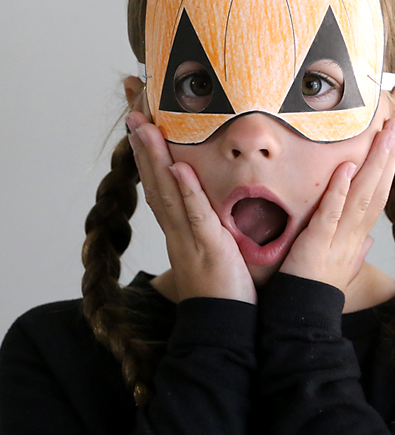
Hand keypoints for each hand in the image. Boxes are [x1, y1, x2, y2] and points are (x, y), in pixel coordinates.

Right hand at [127, 113, 255, 303]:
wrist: (223, 325)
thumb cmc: (223, 290)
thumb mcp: (214, 251)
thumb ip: (208, 228)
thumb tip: (211, 208)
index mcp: (180, 229)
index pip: (160, 184)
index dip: (148, 154)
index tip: (139, 122)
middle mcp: (177, 230)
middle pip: (154, 181)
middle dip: (142, 145)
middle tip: (132, 109)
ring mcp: (189, 238)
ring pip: (167, 193)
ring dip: (154, 158)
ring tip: (144, 126)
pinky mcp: (208, 248)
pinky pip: (195, 216)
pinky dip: (186, 192)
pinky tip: (179, 168)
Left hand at [279, 117, 394, 291]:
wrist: (303, 318)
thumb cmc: (313, 292)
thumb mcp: (338, 268)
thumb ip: (353, 251)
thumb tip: (368, 241)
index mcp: (356, 240)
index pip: (376, 198)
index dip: (386, 170)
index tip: (393, 144)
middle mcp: (354, 237)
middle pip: (376, 191)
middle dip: (387, 157)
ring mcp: (338, 239)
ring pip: (362, 197)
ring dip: (373, 164)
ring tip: (384, 135)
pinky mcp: (317, 243)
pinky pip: (332, 213)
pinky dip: (339, 190)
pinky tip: (346, 167)